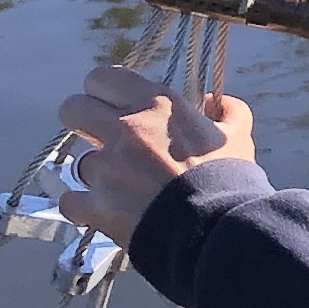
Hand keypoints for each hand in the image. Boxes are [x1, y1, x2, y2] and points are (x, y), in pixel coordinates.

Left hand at [52, 64, 255, 245]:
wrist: (214, 230)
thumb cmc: (229, 179)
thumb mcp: (238, 137)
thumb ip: (229, 112)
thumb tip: (213, 102)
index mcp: (156, 105)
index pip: (104, 77)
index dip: (103, 89)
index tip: (111, 102)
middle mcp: (125, 130)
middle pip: (72, 108)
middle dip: (82, 120)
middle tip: (98, 135)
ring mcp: (107, 169)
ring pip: (77, 161)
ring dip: (93, 172)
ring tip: (114, 185)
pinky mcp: (97, 205)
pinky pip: (70, 201)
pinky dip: (82, 207)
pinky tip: (98, 211)